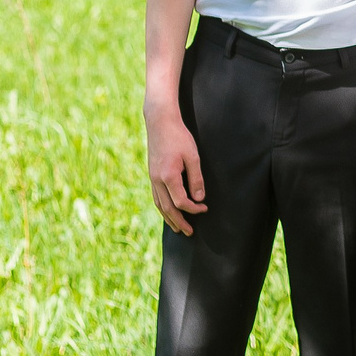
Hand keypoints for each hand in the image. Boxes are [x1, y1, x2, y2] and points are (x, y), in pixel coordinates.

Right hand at [145, 106, 204, 235]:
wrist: (160, 122)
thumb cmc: (179, 137)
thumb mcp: (193, 156)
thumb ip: (196, 179)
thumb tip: (200, 198)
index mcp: (168, 176)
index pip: (181, 202)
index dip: (194, 209)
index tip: (204, 209)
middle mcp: (157, 180)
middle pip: (167, 209)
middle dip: (179, 222)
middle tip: (189, 232)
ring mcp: (152, 178)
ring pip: (158, 204)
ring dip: (168, 218)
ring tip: (177, 228)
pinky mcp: (151, 174)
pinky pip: (155, 196)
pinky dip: (162, 207)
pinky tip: (167, 211)